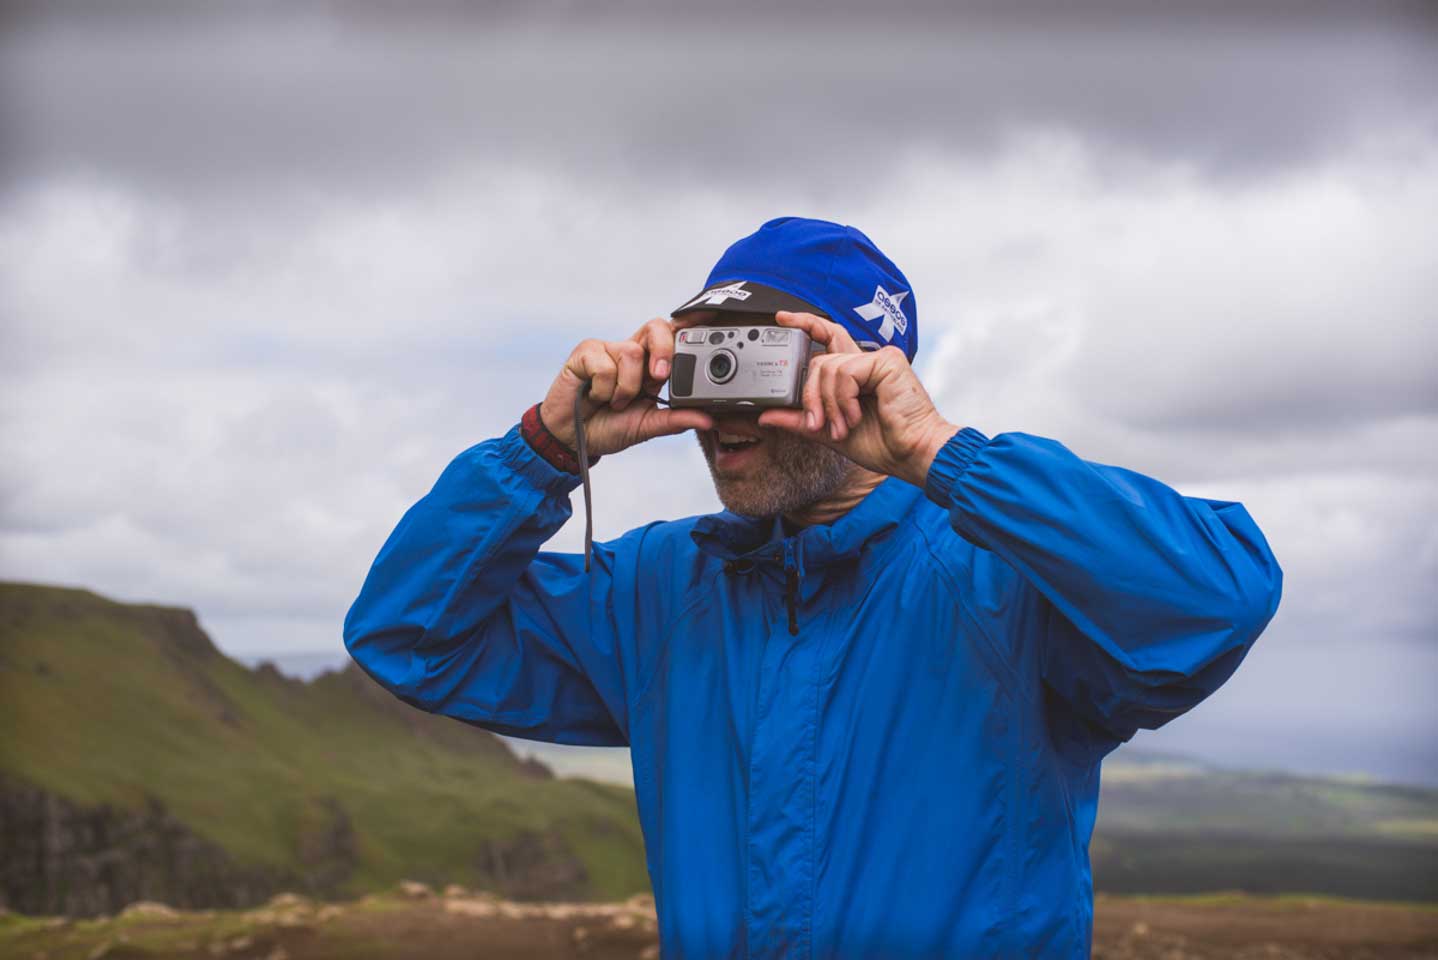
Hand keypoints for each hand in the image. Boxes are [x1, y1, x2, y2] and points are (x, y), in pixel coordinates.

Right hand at [538, 316, 715, 457]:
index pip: (672, 337)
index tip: (705, 328)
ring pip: (631, 353)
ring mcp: (607, 349)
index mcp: (650, 365)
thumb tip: (708, 420)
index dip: (687, 329)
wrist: (573, 440)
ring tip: (615, 402)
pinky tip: (595, 396)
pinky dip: (603, 388)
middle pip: (656, 327)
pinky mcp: (585, 352)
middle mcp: (631, 352)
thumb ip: (676, 420)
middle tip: (659, 377)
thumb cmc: (608, 428)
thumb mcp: (648, 426)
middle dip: (663, 349)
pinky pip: (604, 364)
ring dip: (625, 387)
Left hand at [756, 311, 959, 487]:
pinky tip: (856, 415)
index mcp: (856, 375)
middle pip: (819, 358)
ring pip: (828, 368)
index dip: (805, 325)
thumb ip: (800, 421)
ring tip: (844, 426)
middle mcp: (867, 362)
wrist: (912, 454)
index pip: (827, 339)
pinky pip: (845, 372)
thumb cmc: (883, 444)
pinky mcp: (887, 361)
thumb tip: (766, 416)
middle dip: (810, 394)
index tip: (782, 318)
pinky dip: (843, 399)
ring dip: (829, 404)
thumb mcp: (830, 432)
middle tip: (815, 422)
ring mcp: (878, 358)